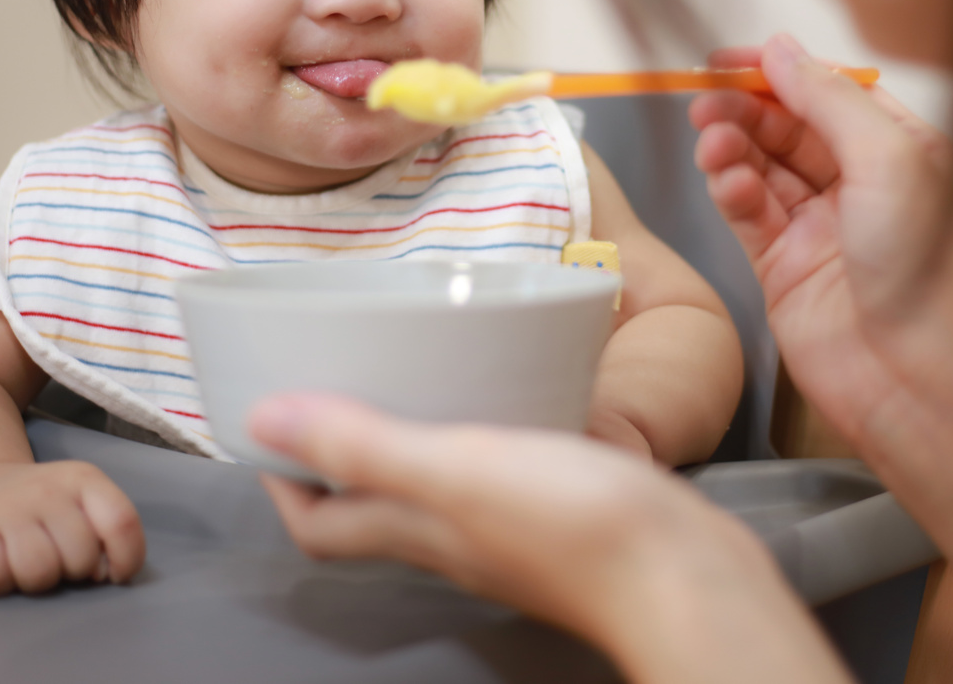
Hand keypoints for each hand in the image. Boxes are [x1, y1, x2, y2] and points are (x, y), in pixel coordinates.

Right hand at [0, 461, 144, 594]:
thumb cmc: (48, 509)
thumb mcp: (87, 505)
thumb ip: (108, 531)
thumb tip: (102, 572)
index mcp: (85, 479)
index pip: (122, 522)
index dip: (127, 559)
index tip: (113, 574)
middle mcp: (46, 488)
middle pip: (80, 557)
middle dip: (75, 571)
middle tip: (60, 558)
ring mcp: (5, 505)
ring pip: (38, 572)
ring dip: (39, 581)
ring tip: (34, 563)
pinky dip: (1, 582)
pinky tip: (3, 564)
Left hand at [250, 393, 835, 681]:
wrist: (689, 577)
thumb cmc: (575, 527)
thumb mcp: (457, 470)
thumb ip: (365, 446)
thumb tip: (263, 420)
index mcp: (417, 531)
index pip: (320, 522)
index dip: (284, 478)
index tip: (271, 420)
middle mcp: (454, 539)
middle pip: (371, 505)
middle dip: (338, 452)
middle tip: (335, 382)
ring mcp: (509, 532)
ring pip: (434, 490)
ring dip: (408, 438)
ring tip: (412, 375)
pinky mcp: (561, 514)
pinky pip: (496, 474)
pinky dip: (479, 436)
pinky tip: (505, 397)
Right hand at [691, 35, 952, 455]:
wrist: (922, 385)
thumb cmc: (931, 274)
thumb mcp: (891, 159)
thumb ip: (829, 100)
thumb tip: (781, 49)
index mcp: (904, 151)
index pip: (833, 92)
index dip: (781, 71)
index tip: (729, 59)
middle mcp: (863, 186)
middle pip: (789, 127)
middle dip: (746, 108)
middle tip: (705, 101)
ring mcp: (821, 229)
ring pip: (761, 168)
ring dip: (731, 147)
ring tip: (710, 140)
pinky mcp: (784, 270)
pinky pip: (747, 214)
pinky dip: (729, 191)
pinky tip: (724, 181)